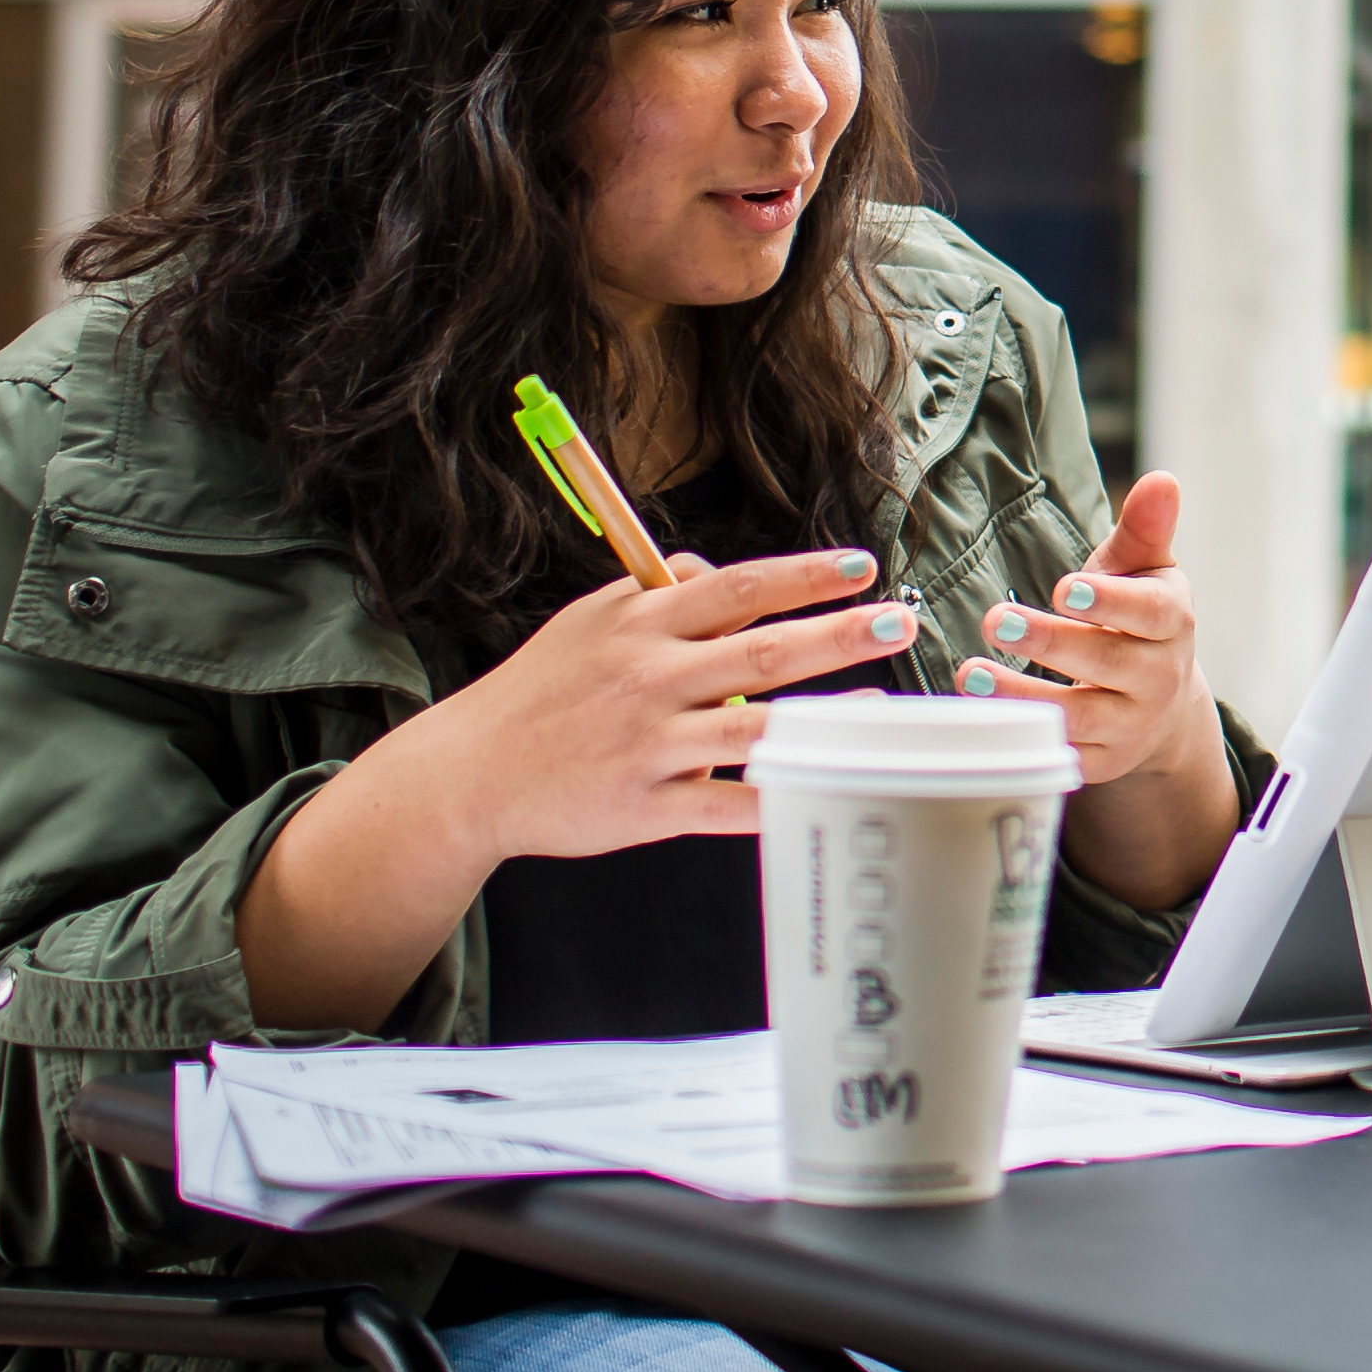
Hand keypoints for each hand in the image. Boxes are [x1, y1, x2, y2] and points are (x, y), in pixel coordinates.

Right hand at [413, 546, 920, 863]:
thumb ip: (658, 592)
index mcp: (641, 626)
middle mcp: (650, 679)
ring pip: (753, 728)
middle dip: (837, 635)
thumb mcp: (591, 621)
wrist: (471, 774)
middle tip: (899, 620)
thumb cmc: (541, 692)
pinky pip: (727, 805)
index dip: (805, 576)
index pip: (739, 588)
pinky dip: (778, 797)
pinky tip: (826, 786)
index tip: (862, 567)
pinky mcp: (646, 805)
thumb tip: (717, 568)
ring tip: (884, 707)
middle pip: (760, 651)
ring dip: (824, 717)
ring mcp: (649, 745)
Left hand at [962, 471, 1223, 792]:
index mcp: (1171, 623)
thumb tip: (1162, 480)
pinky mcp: (1100, 760)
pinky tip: (978, 718)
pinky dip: (1018, 739)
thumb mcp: (1143, 573)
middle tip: (995, 620)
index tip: (1064, 590)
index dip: (1108, 602)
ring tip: (971, 674)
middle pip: (1106, 661)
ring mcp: (1130, 724)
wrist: (1160, 704)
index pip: (1150, 613)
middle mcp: (1158, 677)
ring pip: (1078, 715)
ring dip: (1022, 695)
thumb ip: (1143, 530)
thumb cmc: (1137, 620)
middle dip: (1049, 642)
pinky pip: (1057, 753)